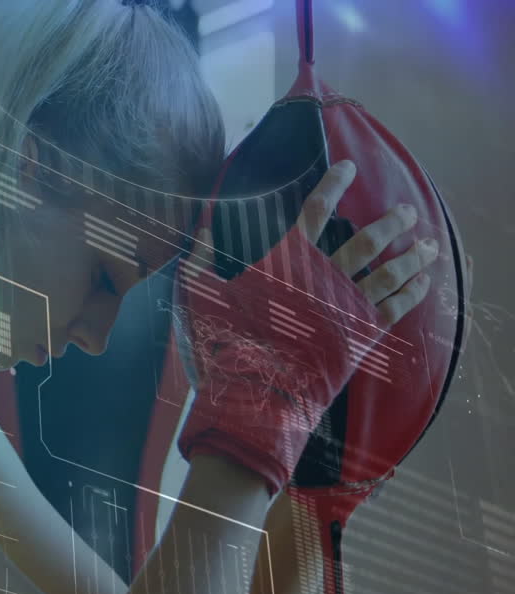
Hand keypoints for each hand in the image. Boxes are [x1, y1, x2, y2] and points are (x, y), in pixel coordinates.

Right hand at [175, 159, 436, 494]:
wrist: (251, 393)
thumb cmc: (221, 343)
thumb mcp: (197, 296)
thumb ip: (200, 260)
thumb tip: (204, 229)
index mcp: (287, 263)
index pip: (314, 212)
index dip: (332, 185)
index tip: (348, 167)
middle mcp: (323, 279)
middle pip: (366, 241)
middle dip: (391, 223)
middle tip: (408, 212)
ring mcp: (345, 308)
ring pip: (388, 273)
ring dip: (413, 257)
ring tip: (429, 246)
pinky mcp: (357, 338)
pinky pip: (393, 310)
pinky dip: (411, 294)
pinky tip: (423, 284)